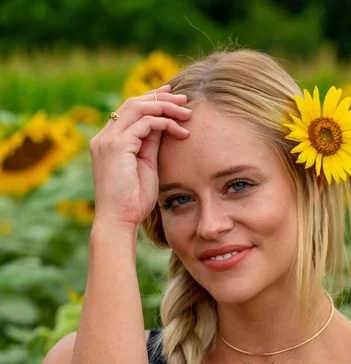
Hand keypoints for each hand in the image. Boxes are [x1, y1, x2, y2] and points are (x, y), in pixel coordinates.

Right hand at [90, 85, 191, 227]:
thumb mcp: (145, 165)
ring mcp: (108, 140)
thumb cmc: (134, 199)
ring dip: (166, 107)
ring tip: (187, 113)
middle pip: (133, 103)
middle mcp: (104, 137)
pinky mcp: (117, 146)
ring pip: (139, 108)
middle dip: (161, 97)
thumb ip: (149, 144)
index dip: (151, 99)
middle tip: (184, 99)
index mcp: (108, 141)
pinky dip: (166, 123)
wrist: (119, 220)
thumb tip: (162, 125)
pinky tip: (181, 132)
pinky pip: (145, 123)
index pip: (129, 110)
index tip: (172, 96)